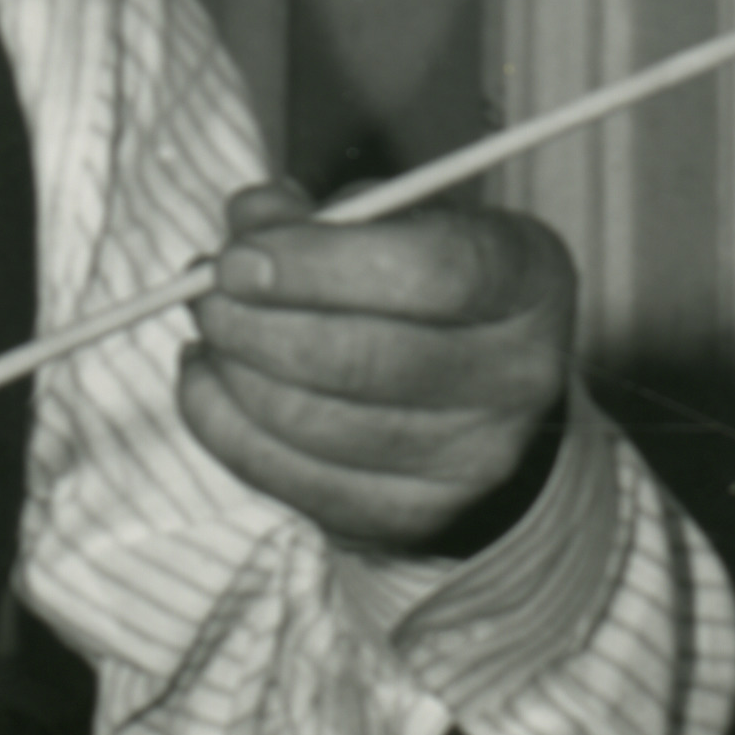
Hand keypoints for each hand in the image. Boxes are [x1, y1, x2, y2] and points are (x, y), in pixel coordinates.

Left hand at [175, 178, 573, 554]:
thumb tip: (249, 219)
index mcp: (528, 281)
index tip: (240, 257)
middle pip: (365, 358)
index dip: (319, 264)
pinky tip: (208, 381)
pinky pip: (291, 479)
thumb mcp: (398, 226)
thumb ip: (324, 215)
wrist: (479, 403)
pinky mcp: (409, 519)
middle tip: (206, 295)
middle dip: (259, 325)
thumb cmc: (425, 292)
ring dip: (235, 374)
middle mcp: (519, 377)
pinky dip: (224, 427)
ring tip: (210, 332)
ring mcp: (469, 461)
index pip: (432, 272)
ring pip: (317, 425)